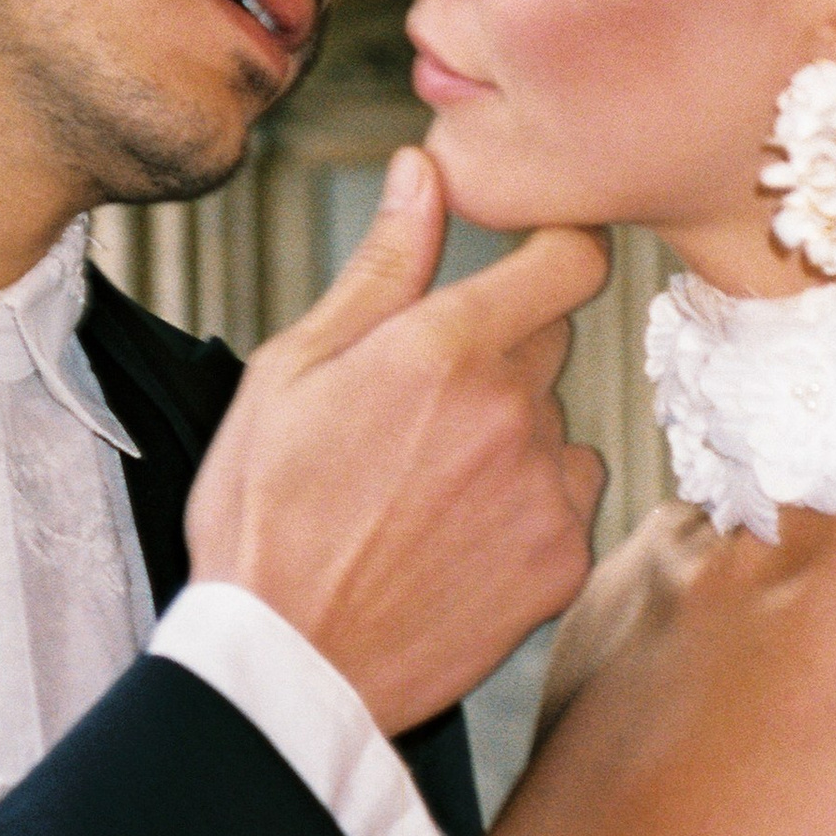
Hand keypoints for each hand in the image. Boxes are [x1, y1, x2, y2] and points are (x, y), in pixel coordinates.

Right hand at [185, 147, 609, 739]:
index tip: (532, 262)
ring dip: (513, 441)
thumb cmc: (265, 514)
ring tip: (426, 492)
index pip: (570, 260)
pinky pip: (566, 503)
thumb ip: (380, 267)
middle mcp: (513, 412)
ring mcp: (546, 491)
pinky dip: (526, 512)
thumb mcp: (291, 371)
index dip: (555, 250)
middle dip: (498, 357)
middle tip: (418, 414)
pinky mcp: (563, 562)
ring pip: (557, 429)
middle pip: (550, 344)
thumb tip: (424, 169)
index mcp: (445, 349)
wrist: (287, 666)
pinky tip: (454, 541)